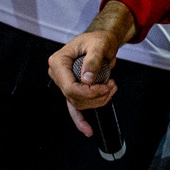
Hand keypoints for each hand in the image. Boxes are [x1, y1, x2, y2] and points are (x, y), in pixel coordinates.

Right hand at [47, 0, 136, 136]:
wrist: (101, 40)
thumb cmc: (98, 39)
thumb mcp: (98, 44)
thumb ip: (93, 60)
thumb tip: (87, 79)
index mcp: (58, 62)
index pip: (69, 87)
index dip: (88, 92)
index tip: (105, 87)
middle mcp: (58, 74)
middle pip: (74, 97)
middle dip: (96, 96)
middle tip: (111, 86)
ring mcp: (64, 84)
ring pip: (79, 104)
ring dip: (98, 101)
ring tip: (111, 87)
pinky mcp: (72, 90)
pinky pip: (74, 109)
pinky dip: (80, 120)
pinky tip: (88, 130)